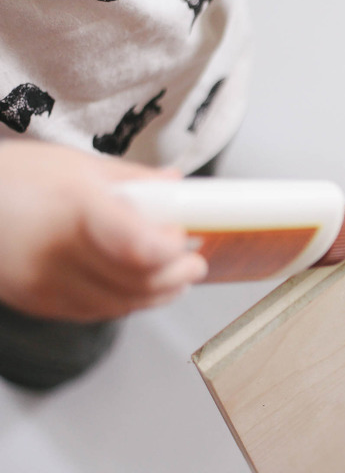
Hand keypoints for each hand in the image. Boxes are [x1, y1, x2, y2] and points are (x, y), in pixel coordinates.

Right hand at [0, 140, 207, 321]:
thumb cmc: (13, 178)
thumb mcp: (77, 164)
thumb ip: (133, 179)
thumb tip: (176, 183)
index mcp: (76, 208)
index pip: (140, 248)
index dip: (171, 249)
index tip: (185, 236)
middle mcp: (59, 253)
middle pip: (138, 282)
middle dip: (177, 276)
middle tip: (194, 264)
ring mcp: (46, 284)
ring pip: (121, 304)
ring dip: (157, 294)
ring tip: (176, 278)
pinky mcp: (37, 302)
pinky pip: (95, 312)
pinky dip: (126, 302)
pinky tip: (140, 288)